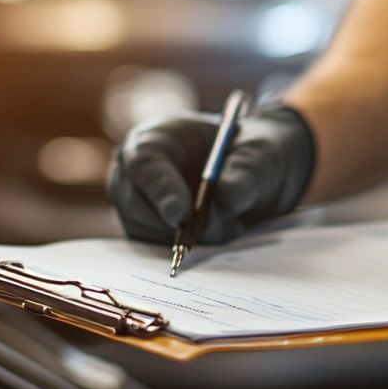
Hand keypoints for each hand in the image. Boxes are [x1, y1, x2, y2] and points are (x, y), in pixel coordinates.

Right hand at [106, 104, 315, 244]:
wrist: (241, 172)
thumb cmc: (244, 155)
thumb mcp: (256, 153)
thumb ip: (245, 170)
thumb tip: (226, 198)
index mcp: (153, 139)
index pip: (144, 164)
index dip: (162, 191)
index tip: (183, 216)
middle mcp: (132, 172)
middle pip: (136, 205)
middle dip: (179, 224)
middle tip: (222, 226)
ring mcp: (132, 204)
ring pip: (149, 232)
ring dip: (188, 238)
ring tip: (228, 224)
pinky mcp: (141, 230)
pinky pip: (155, 249)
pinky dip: (186, 248)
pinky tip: (215, 232)